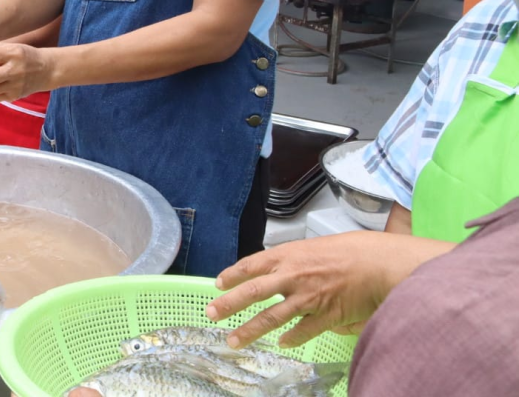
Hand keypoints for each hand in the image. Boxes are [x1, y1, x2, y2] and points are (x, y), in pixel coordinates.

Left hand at [206, 231, 451, 348]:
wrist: (380, 263)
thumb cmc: (351, 251)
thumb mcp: (314, 248)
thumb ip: (294, 262)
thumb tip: (279, 276)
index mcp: (289, 255)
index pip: (252, 264)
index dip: (233, 275)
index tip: (217, 284)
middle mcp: (294, 275)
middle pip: (254, 291)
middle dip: (230, 303)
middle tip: (211, 313)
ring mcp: (309, 297)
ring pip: (273, 316)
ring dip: (251, 330)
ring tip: (233, 340)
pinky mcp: (326, 316)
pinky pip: (303, 330)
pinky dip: (291, 338)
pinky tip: (282, 344)